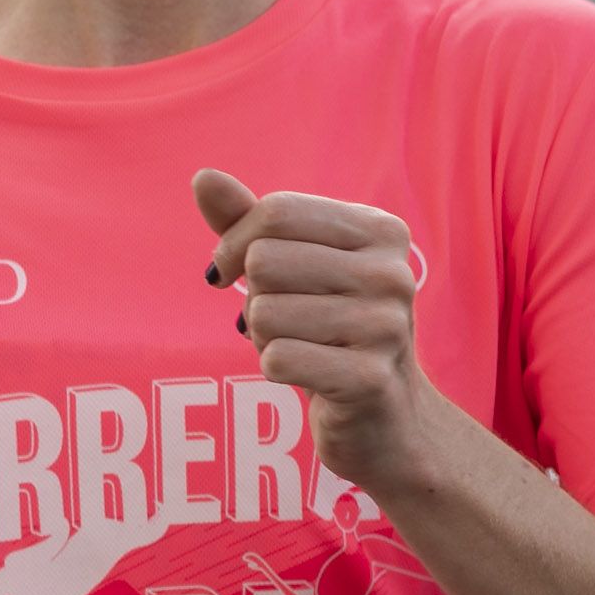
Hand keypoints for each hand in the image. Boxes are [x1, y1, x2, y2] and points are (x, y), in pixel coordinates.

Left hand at [195, 168, 438, 497]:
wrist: (386, 418)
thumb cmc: (330, 329)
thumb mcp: (294, 266)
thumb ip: (248, 221)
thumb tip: (203, 177)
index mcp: (381, 230)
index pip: (276, 212)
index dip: (235, 244)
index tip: (232, 272)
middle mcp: (392, 273)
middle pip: (264, 261)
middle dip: (255, 295)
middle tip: (283, 319)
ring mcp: (386, 327)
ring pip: (264, 312)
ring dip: (264, 336)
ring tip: (301, 346)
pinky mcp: (369, 379)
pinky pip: (277, 359)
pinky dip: (274, 368)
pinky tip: (306, 375)